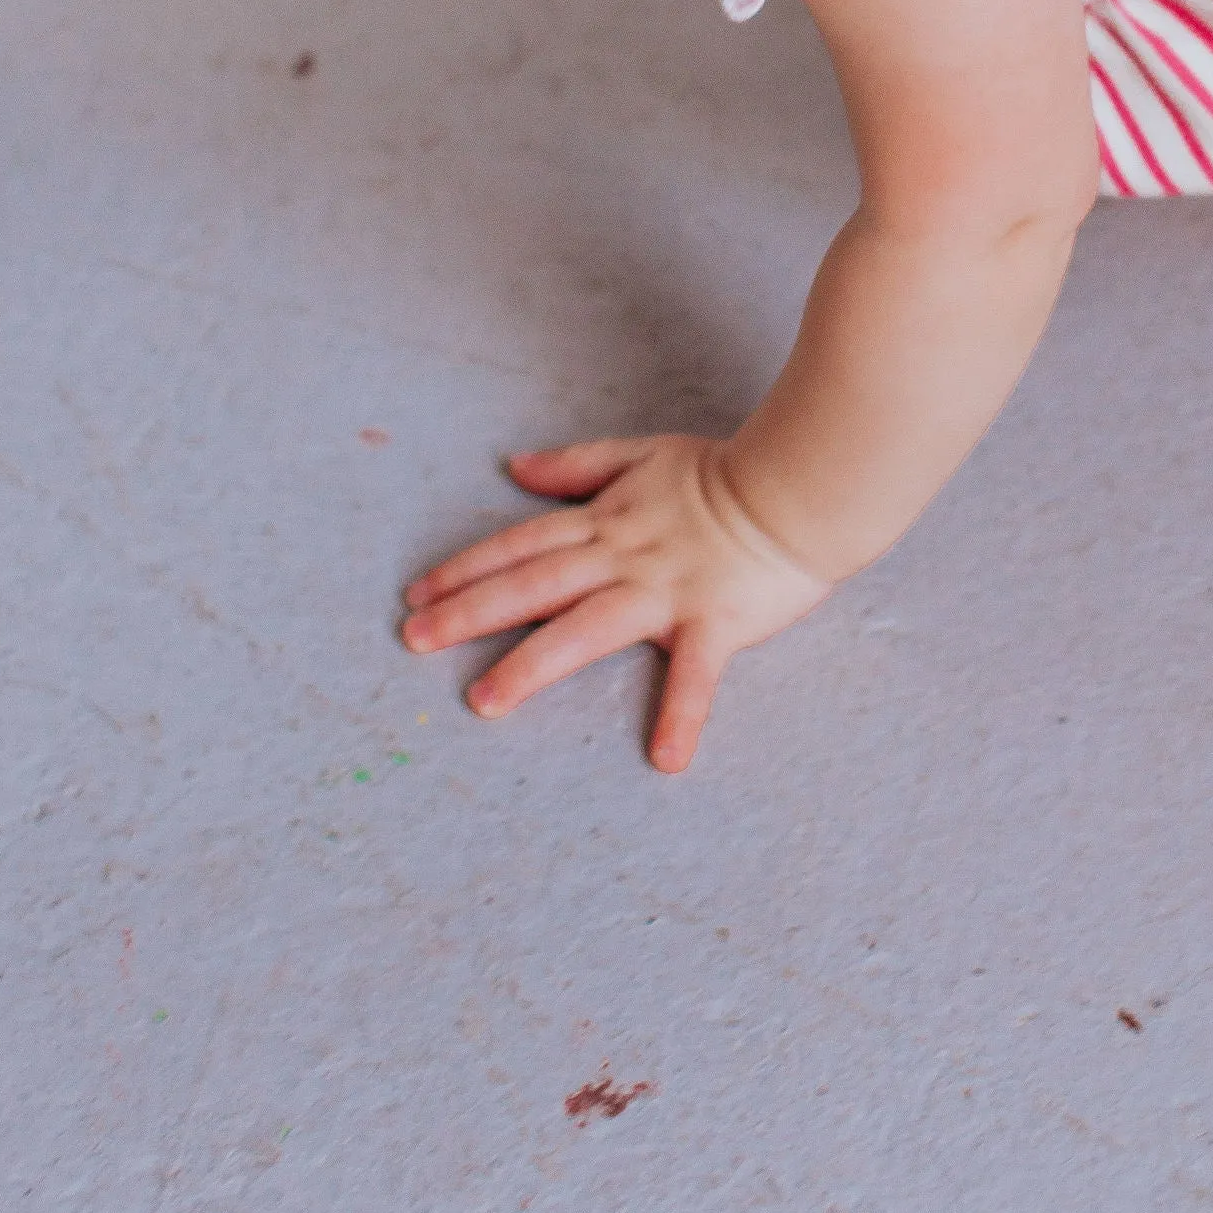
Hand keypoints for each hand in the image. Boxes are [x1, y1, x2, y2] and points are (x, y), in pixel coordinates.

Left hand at [400, 435, 833, 770]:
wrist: (798, 485)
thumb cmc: (724, 473)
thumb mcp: (643, 454)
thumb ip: (578, 464)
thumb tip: (514, 467)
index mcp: (606, 521)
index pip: (523, 545)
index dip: (466, 568)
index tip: (416, 593)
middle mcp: (624, 557)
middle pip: (535, 583)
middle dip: (470, 611)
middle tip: (414, 641)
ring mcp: (668, 591)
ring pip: (587, 628)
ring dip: (533, 664)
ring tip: (485, 701)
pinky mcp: (716, 623)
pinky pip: (697, 674)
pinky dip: (683, 714)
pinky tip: (666, 758)